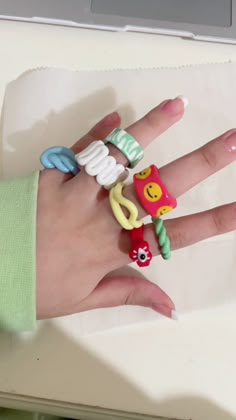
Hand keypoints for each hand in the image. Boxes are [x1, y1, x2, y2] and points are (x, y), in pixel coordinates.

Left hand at [36, 98, 235, 319]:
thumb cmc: (36, 286)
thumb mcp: (83, 300)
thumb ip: (129, 293)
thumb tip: (172, 305)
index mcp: (113, 250)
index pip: (175, 235)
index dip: (214, 221)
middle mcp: (102, 218)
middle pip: (159, 188)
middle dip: (200, 163)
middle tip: (231, 141)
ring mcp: (76, 193)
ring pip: (118, 158)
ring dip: (149, 130)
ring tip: (178, 106)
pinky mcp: (51, 176)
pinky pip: (77, 150)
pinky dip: (97, 133)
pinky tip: (116, 118)